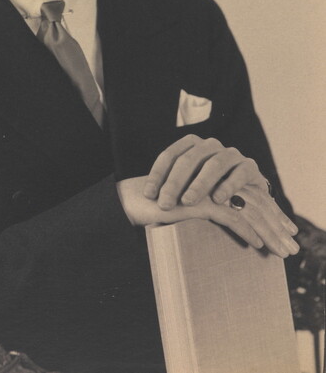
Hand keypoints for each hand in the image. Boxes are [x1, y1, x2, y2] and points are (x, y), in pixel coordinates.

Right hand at [117, 177, 298, 257]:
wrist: (132, 201)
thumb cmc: (158, 204)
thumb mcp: (190, 203)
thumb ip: (211, 203)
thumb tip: (236, 217)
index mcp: (214, 170)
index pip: (249, 190)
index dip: (268, 210)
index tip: (283, 229)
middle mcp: (213, 170)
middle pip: (252, 196)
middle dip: (273, 221)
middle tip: (289, 243)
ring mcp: (206, 183)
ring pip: (245, 206)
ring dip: (265, 229)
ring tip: (279, 249)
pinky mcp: (198, 198)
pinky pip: (228, 214)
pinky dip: (245, 230)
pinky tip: (256, 244)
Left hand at [142, 134, 267, 209]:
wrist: (246, 193)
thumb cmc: (209, 191)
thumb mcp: (188, 184)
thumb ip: (171, 186)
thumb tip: (143, 198)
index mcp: (191, 146)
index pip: (170, 155)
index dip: (157, 174)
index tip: (148, 195)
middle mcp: (211, 146)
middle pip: (189, 159)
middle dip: (174, 182)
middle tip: (165, 204)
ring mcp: (231, 154)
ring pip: (214, 164)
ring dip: (199, 183)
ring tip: (188, 202)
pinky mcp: (250, 167)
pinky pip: (239, 173)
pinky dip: (228, 185)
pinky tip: (218, 200)